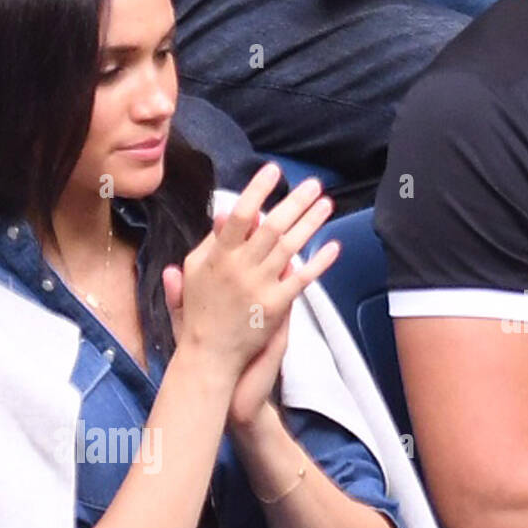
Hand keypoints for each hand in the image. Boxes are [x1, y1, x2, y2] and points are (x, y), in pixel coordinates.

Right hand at [163, 166, 338, 389]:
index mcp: (217, 257)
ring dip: (309, 223)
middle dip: (294, 202)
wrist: (209, 356)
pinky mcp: (276, 307)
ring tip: (325, 203)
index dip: (257, 190)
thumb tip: (226, 213)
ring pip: (290, 247)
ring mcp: (259, 287)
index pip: (239, 215)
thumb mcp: (194, 272)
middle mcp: (239, 269)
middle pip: (271, 226)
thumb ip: (210, 243)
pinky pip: (301, 279)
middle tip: (312, 184)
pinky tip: (333, 246)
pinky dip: (318, 262)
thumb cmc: (199, 312)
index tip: (272, 171)